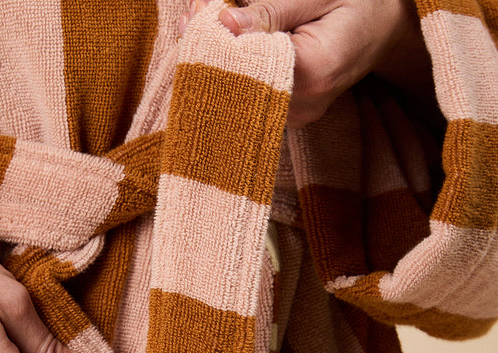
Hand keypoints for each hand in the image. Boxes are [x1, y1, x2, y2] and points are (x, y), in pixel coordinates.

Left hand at [180, 0, 433, 127]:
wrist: (388, 26)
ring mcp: (295, 116)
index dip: (217, 42)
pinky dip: (233, 67)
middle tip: (191, 14)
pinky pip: (250, 94)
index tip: (194, 16)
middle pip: (239, 85)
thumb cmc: (356, 2)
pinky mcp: (288, 114)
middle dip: (211, 50)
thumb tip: (224, 24)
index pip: (249, 67)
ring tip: (202, 19)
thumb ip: (270, 11)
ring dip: (218, 58)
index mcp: (314, 74)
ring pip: (240, 92)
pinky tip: (222, 40)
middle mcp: (303, 106)